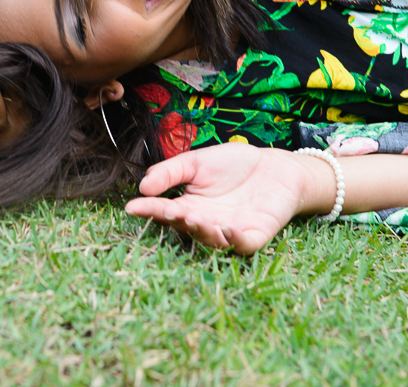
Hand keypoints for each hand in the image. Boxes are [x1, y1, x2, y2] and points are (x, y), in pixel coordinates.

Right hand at [125, 143, 333, 254]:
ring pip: (211, 241)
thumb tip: (143, 187)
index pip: (165, 211)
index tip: (132, 207)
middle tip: (167, 209)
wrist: (275, 166)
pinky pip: (242, 245)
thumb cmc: (235, 164)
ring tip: (193, 218)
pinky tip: (225, 227)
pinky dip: (233, 240)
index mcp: (190, 206)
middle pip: (185, 228)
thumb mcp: (197, 162)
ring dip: (201, 232)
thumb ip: (171, 172)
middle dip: (175, 220)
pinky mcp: (255, 236)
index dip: (149, 211)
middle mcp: (206, 223)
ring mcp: (230, 231)